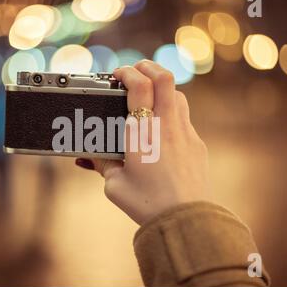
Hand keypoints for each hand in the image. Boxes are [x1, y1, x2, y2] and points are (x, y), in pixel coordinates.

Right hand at [75, 60, 211, 224]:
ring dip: (162, 88)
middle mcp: (166, 127)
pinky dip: (172, 111)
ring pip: (178, 95)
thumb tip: (90, 157)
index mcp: (142, 134)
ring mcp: (185, 134)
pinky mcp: (196, 145)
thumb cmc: (147, 204)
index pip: (139, 86)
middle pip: (164, 78)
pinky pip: (185, 118)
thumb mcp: (115, 185)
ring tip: (149, 95)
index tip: (118, 74)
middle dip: (148, 67)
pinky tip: (162, 127)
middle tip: (135, 70)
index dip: (127, 72)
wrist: (184, 220)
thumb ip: (102, 165)